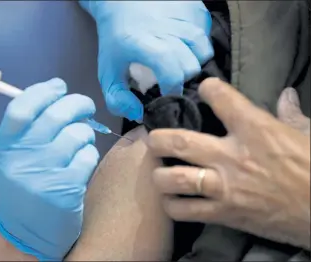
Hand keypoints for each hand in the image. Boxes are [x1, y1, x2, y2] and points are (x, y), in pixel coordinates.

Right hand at [0, 78, 99, 259]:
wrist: (28, 232)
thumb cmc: (26, 187)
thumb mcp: (16, 158)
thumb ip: (30, 129)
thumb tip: (60, 95)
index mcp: (5, 147)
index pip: (22, 107)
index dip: (44, 91)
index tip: (60, 86)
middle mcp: (21, 159)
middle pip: (56, 115)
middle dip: (78, 104)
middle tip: (86, 107)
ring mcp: (43, 175)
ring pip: (78, 134)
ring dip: (85, 134)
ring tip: (81, 142)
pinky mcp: (66, 190)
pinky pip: (88, 156)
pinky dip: (89, 155)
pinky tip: (82, 163)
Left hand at [82, 1, 212, 120]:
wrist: (121, 1)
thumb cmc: (116, 39)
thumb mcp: (108, 71)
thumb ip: (117, 99)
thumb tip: (139, 114)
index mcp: (144, 43)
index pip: (172, 72)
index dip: (173, 89)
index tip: (167, 94)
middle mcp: (167, 29)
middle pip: (191, 66)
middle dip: (182, 78)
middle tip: (171, 78)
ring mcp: (184, 17)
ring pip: (204, 51)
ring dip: (194, 62)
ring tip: (179, 62)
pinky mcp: (195, 10)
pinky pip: (207, 35)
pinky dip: (199, 46)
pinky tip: (184, 46)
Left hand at [146, 78, 309, 248]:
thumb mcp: (307, 136)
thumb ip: (291, 114)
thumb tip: (287, 94)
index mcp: (255, 130)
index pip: (221, 98)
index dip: (208, 89)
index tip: (204, 89)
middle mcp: (232, 157)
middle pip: (180, 142)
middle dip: (159, 138)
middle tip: (153, 138)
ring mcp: (224, 187)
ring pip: (174, 179)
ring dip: (159, 175)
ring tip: (158, 171)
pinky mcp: (224, 214)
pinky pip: (184, 211)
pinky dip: (172, 206)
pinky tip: (172, 200)